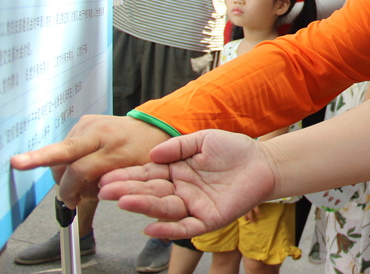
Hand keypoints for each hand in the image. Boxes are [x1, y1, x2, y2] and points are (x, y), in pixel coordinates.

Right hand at [10, 115, 169, 207]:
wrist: (152, 129)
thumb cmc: (143, 157)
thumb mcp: (131, 177)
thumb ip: (103, 187)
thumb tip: (72, 196)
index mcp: (116, 149)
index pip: (81, 170)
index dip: (70, 189)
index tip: (70, 202)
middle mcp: (101, 132)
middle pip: (64, 150)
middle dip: (37, 157)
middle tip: (16, 163)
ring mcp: (90, 125)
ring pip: (60, 155)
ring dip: (63, 172)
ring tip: (82, 179)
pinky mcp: (82, 122)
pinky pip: (64, 148)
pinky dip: (66, 161)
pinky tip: (79, 166)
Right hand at [98, 130, 277, 239]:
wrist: (263, 162)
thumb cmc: (235, 150)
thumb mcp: (203, 140)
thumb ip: (178, 146)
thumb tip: (152, 154)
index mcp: (177, 171)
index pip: (148, 175)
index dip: (128, 176)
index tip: (106, 177)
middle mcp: (181, 190)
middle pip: (151, 192)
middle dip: (128, 191)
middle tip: (105, 191)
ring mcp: (193, 206)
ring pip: (164, 208)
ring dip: (143, 206)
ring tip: (123, 202)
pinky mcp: (208, 219)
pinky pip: (185, 227)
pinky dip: (168, 229)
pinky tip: (150, 227)